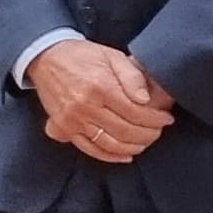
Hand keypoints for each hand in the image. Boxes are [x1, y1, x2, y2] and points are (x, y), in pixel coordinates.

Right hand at [34, 40, 174, 162]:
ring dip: (133, 147)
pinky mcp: (64, 128)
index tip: (166, 118)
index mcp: (100, 87)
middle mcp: (85, 107)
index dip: (156, 119)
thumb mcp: (112, 55)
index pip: (136, 113)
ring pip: (110, 144)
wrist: (46, 58)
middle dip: (148, 134)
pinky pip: (90, 149)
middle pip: (125, 131)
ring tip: (145, 141)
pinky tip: (125, 155)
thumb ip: (132, 76)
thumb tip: (146, 100)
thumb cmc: (81, 56)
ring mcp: (72, 120)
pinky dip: (110, 156)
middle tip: (158, 130)